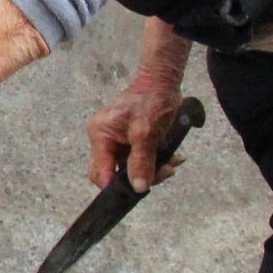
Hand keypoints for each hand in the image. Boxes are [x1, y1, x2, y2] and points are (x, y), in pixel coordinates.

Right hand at [86, 79, 187, 193]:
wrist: (163, 82)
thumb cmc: (151, 101)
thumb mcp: (146, 133)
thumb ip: (140, 162)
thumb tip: (138, 188)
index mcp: (101, 136)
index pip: (100, 172)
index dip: (115, 186)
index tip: (137, 191)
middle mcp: (105, 140)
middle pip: (114, 173)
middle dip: (139, 177)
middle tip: (164, 172)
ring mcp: (117, 141)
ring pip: (129, 168)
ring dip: (152, 170)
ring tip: (172, 164)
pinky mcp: (130, 141)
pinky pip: (138, 159)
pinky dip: (154, 161)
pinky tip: (172, 158)